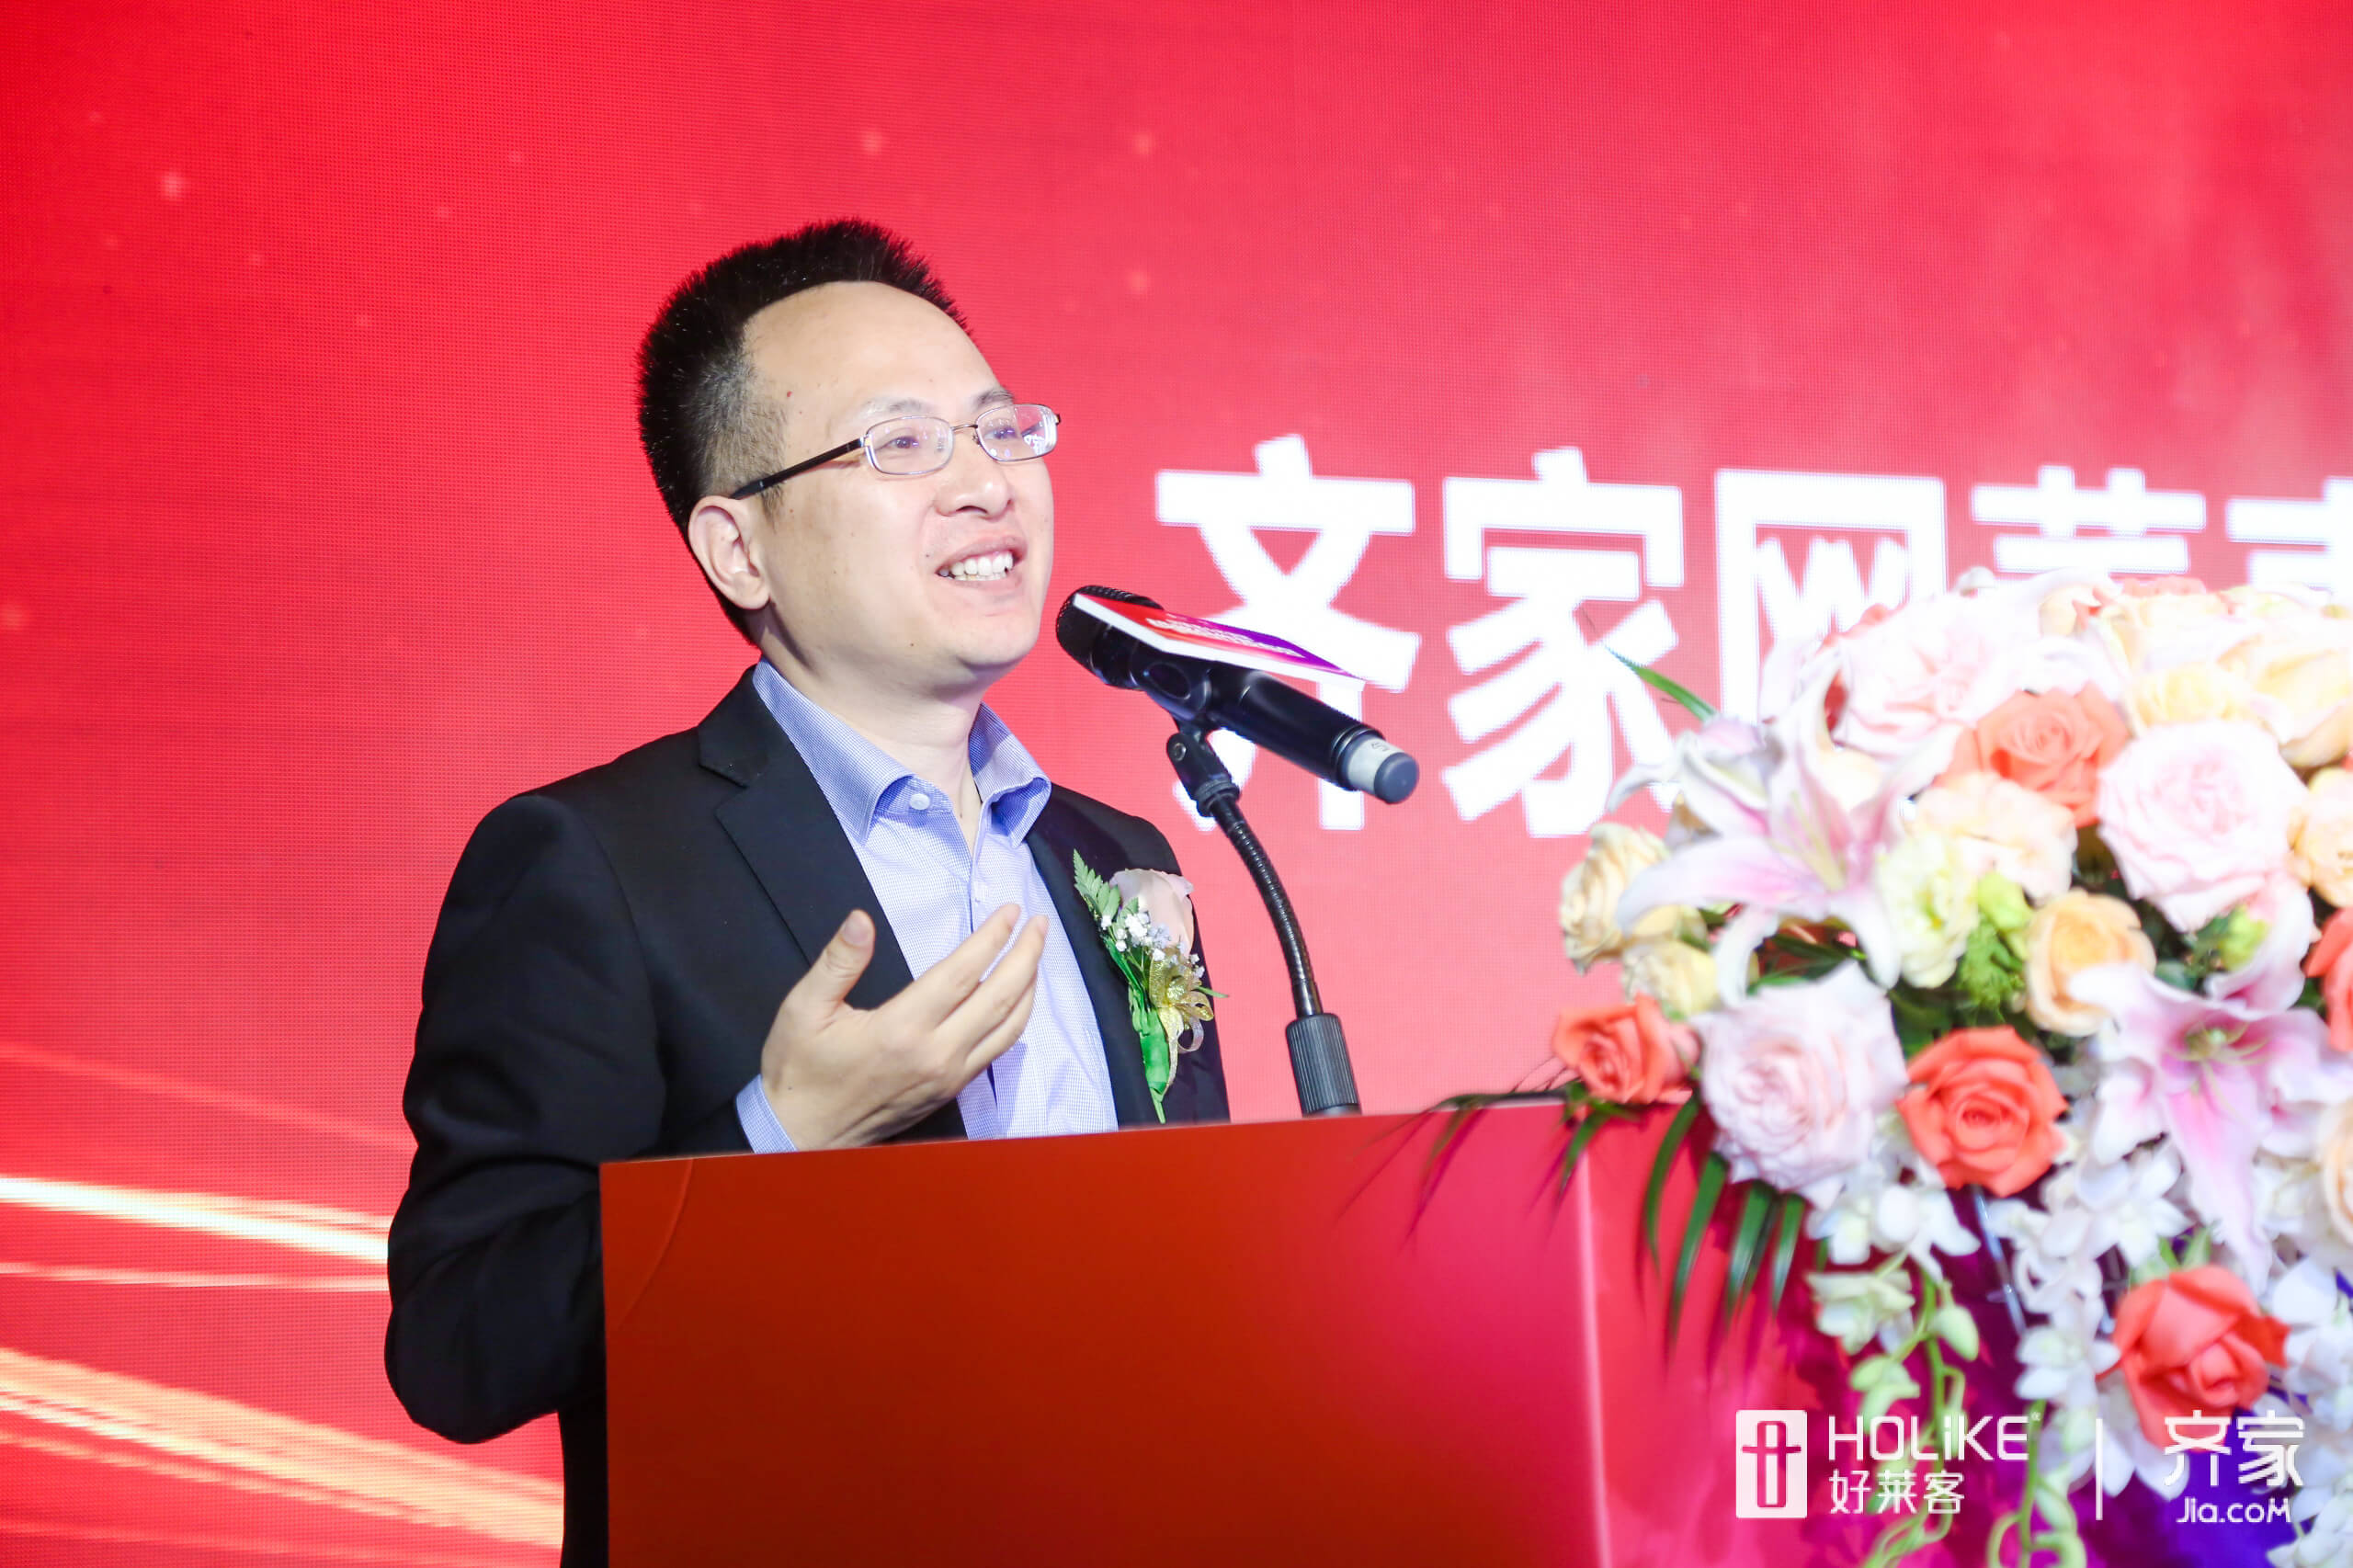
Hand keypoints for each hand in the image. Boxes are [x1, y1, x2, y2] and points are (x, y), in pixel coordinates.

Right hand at [759, 905, 1044, 1148]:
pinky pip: (997, 1051)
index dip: (992, 938)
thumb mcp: (803, 1009)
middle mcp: (936, 1054)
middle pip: (1000, 998)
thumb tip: (861, 920)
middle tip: (1040, 923)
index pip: (963, 973)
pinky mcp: (950, 1091)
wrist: (801, 1136)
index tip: (1010, 910)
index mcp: (901, 1029)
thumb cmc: (799, 1070)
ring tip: (1036, 952)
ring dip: (1029, 986)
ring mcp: (949, 1076)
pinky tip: (1016, 998)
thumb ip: (838, 962)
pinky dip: (1016, 1018)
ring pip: (1009, 1028)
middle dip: (1026, 955)